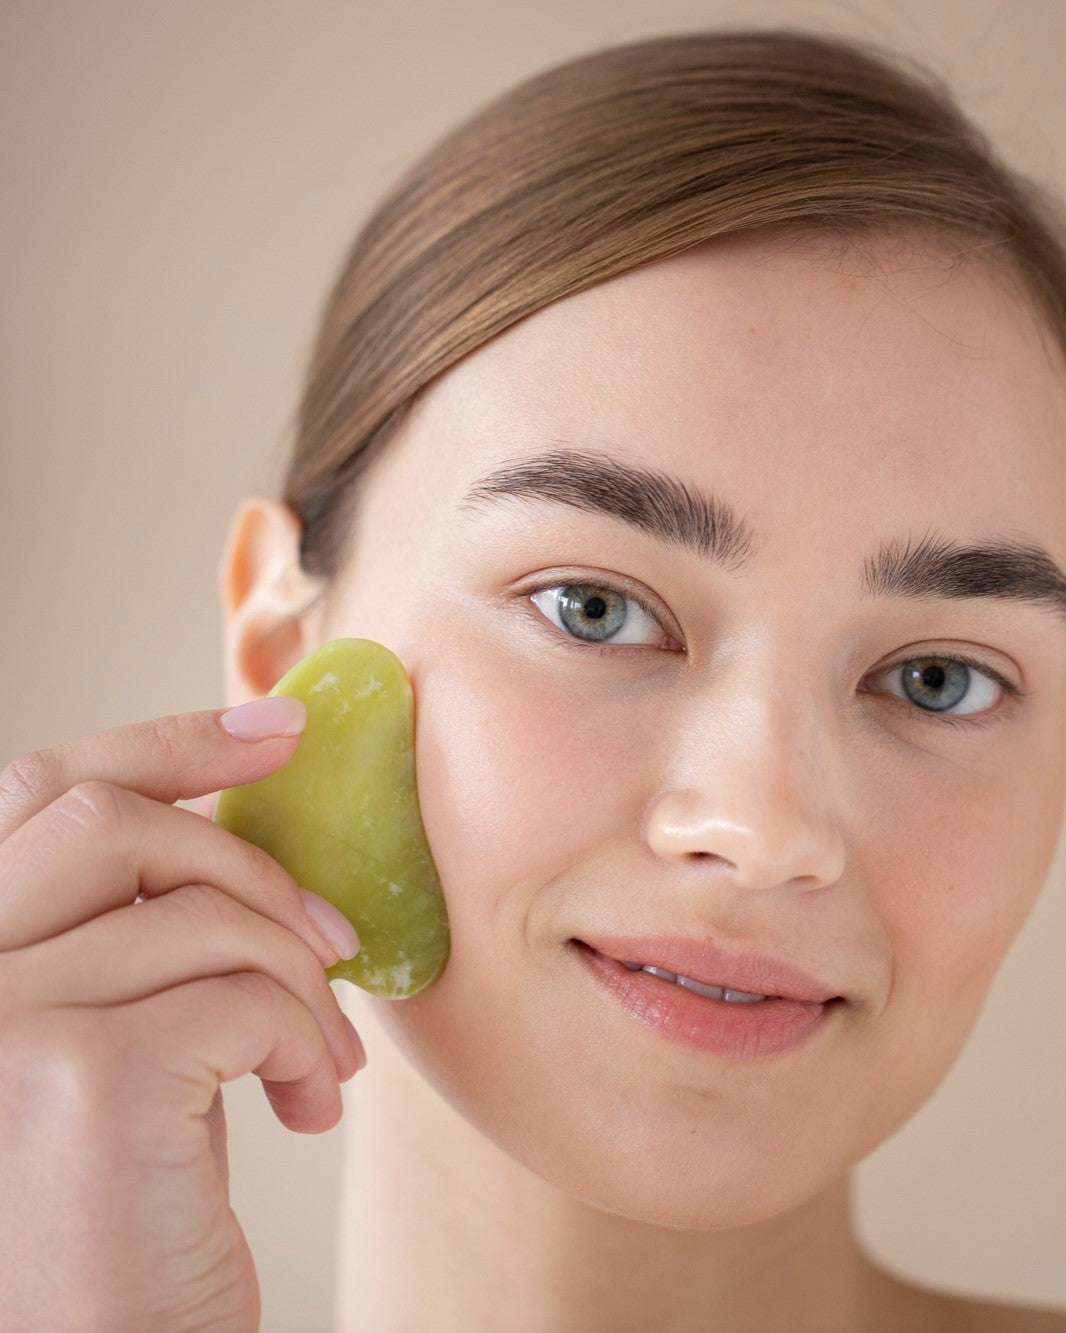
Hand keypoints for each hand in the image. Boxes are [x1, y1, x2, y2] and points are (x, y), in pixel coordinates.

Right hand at [0, 699, 364, 1331]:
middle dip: (249, 862)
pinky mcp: (83, 1076)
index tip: (273, 727)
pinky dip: (304, 1039)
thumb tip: (235, 826)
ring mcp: (0, 1021)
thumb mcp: (110, 1037)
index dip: (162, 739)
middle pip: (111, 820)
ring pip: (201, 912)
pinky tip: (305, 1106)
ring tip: (322, 1058)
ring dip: (298, 979)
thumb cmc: (117, 1205)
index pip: (39, 790)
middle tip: (335, 938)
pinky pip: (245, 993)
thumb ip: (132, 930)